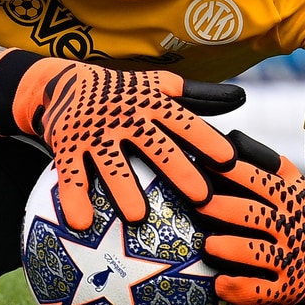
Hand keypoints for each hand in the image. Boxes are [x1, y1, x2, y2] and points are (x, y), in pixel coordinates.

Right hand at [0, 51, 237, 230]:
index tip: (230, 161)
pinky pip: (70, 175)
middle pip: (154, 145)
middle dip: (178, 170)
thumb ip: (199, 96)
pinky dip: (74, 198)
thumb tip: (241, 97)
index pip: (184, 121)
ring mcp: (94, 132)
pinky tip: (82, 223)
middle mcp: (124, 116)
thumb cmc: (123, 91)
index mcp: (151, 102)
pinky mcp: (67, 145)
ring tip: (138, 216)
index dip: (207, 140)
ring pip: (111, 163)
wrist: (63, 82)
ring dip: (124, 188)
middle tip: (201, 198)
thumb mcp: (159, 86)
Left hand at [193, 131, 304, 304]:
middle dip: (226, 209)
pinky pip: (260, 291)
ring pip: (257, 254)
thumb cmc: (295, 217)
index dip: (233, 172)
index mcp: (289, 200)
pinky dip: (239, 289)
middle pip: (255, 216)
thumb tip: (231, 137)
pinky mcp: (285, 290)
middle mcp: (290, 228)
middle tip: (198, 204)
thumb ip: (268, 163)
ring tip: (207, 246)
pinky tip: (218, 285)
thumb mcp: (293, 187)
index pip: (260, 181)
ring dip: (231, 249)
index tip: (202, 163)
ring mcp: (289, 261)